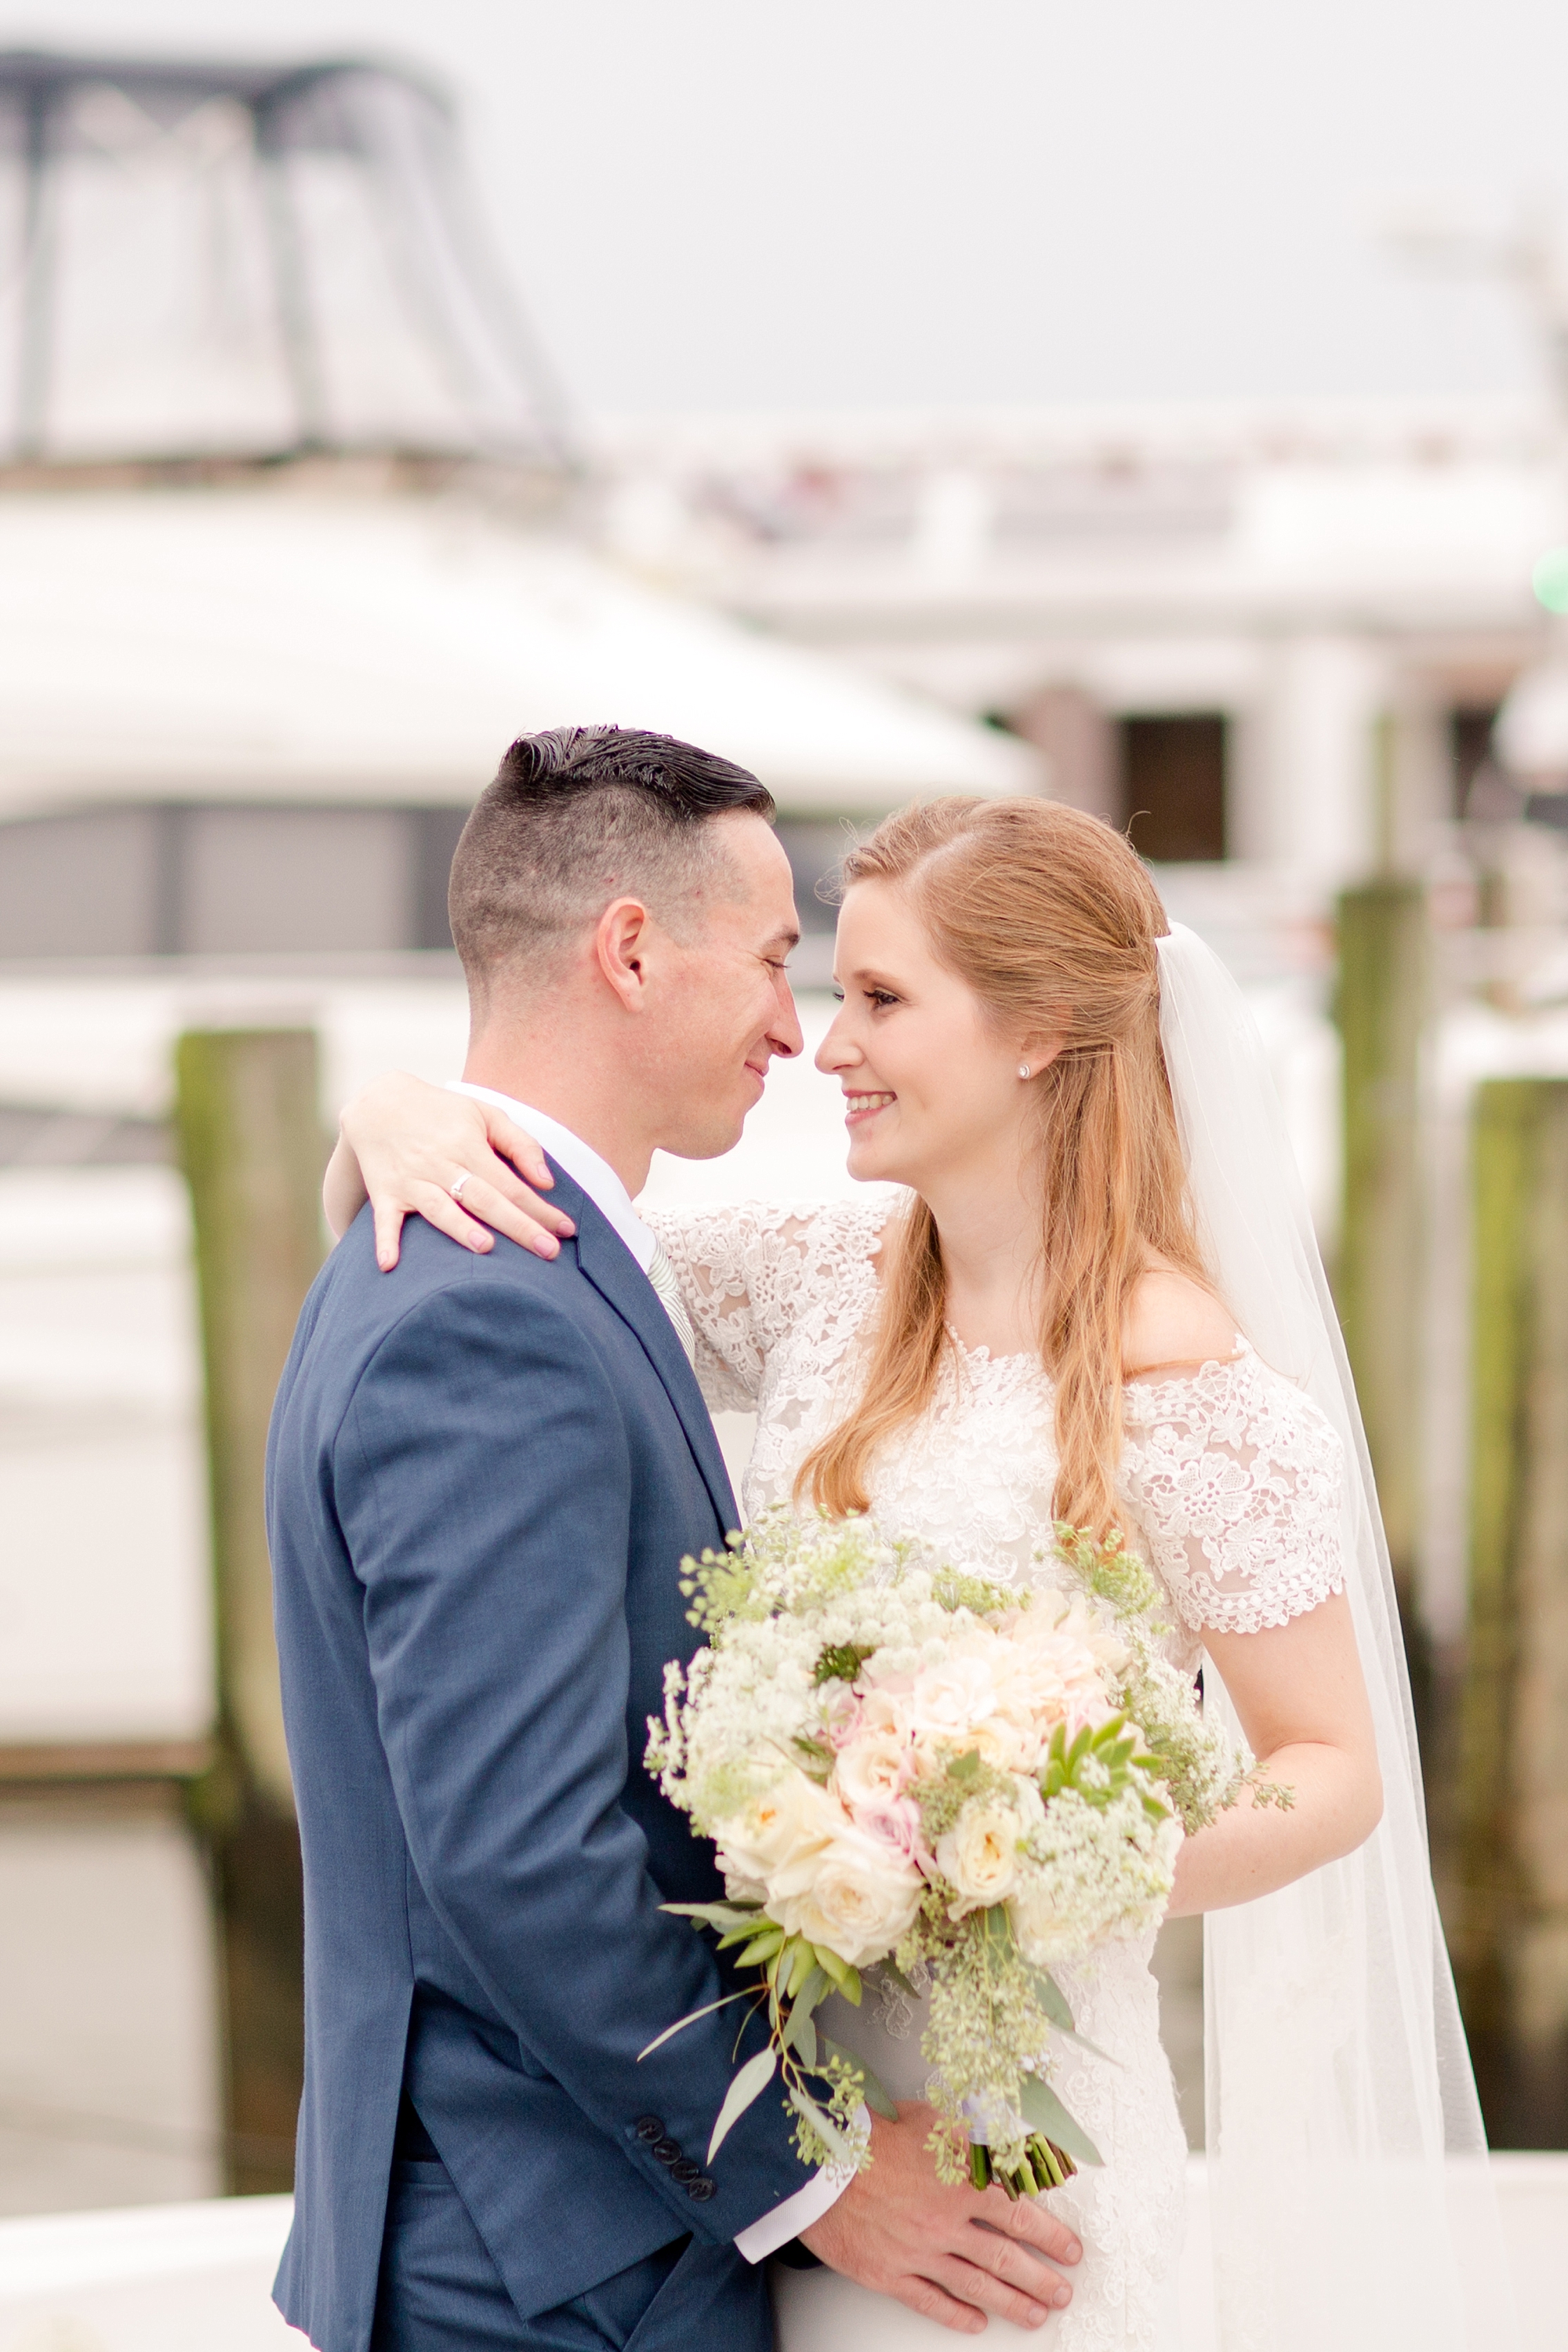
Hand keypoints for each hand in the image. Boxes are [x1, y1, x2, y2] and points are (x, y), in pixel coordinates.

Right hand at [331, 1072, 575, 1269]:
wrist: (380, 1103)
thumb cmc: (443, 1113)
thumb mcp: (485, 1115)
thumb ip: (520, 1145)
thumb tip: (547, 1182)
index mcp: (468, 1145)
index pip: (511, 1184)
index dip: (540, 1208)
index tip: (566, 1231)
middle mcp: (440, 1164)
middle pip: (484, 1199)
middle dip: (517, 1225)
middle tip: (548, 1251)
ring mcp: (411, 1180)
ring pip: (438, 1207)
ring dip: (458, 1226)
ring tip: (484, 1246)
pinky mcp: (385, 1193)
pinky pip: (384, 1220)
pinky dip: (385, 1241)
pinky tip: (389, 1265)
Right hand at [799, 2102, 1080, 2334]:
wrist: (817, 2160)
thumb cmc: (872, 2132)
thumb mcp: (933, 2118)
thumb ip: (976, 2135)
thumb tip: (1014, 2143)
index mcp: (961, 2182)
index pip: (1021, 2213)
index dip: (1051, 2234)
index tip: (1070, 2248)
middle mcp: (945, 2222)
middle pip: (1006, 2258)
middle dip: (1041, 2278)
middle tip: (1063, 2291)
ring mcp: (918, 2252)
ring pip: (977, 2285)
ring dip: (1012, 2303)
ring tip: (1036, 2315)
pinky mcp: (889, 2273)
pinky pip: (931, 2302)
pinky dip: (958, 2316)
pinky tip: (977, 2324)